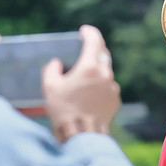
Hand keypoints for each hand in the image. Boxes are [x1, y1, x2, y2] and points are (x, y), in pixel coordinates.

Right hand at [43, 25, 120, 141]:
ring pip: (105, 71)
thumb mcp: (50, 86)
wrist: (82, 135)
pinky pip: (108, 86)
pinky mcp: (115, 100)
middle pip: (103, 54)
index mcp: (90, 67)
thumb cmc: (63, 110)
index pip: (94, 41)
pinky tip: (88, 94)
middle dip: (94, 49)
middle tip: (84, 48)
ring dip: (96, 70)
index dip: (89, 32)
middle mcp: (105, 75)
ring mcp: (112, 88)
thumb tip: (57, 63)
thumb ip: (52, 69)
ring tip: (82, 77)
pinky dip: (100, 85)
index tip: (84, 30)